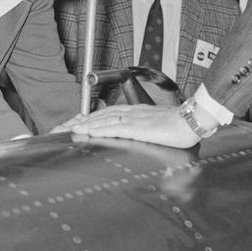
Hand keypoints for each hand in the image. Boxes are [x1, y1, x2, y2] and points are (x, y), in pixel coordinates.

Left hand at [67, 104, 200, 147]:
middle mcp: (130, 113)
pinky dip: (97, 130)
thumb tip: (138, 137)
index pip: (104, 114)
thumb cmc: (180, 124)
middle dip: (75, 122)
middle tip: (58, 128)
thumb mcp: (157, 127)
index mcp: (134, 113)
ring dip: (81, 125)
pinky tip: (85, 132)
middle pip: (97, 116)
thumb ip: (144, 132)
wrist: (193, 120)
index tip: (72, 123)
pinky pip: (113, 128)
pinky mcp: (138, 129)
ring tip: (64, 130)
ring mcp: (133, 120)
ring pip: (101, 121)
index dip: (86, 118)